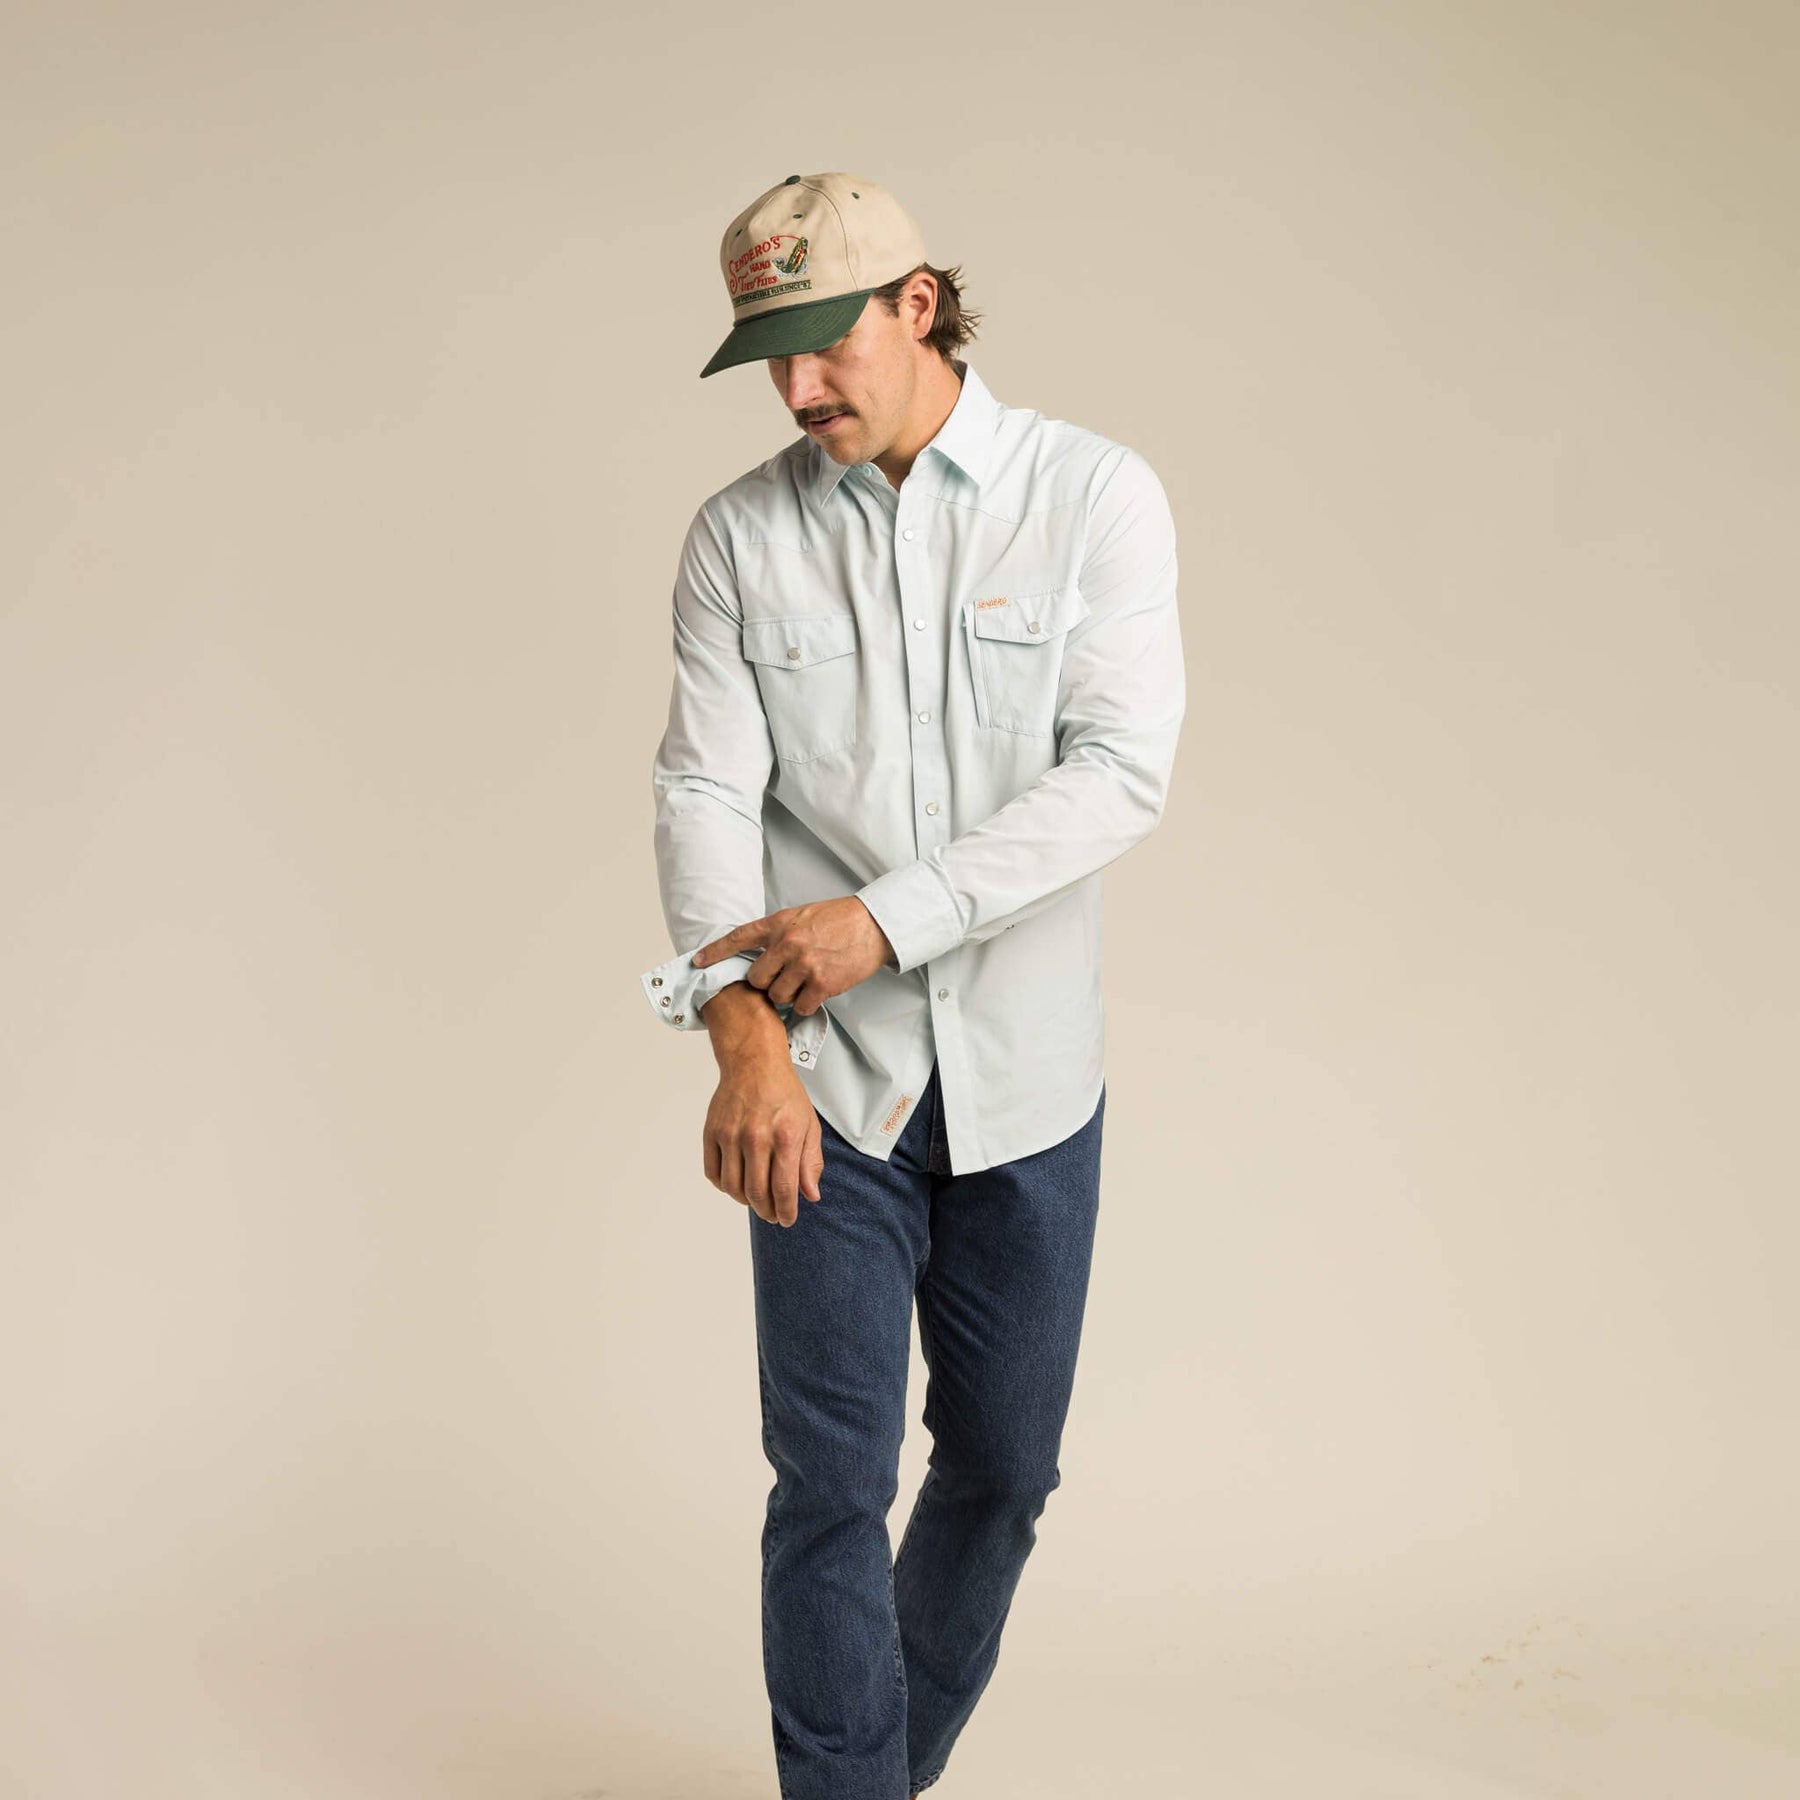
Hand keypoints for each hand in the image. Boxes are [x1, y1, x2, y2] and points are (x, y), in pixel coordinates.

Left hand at [692, 897, 894, 1013]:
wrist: (874, 925)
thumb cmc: (840, 919)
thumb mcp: (803, 915)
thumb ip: (780, 932)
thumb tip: (761, 952)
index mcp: (780, 924)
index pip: (738, 938)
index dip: (715, 952)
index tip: (697, 962)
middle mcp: (788, 944)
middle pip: (756, 979)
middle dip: (766, 983)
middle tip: (782, 977)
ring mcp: (804, 965)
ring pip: (777, 996)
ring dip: (787, 994)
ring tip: (804, 982)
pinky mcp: (822, 984)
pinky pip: (800, 1006)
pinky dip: (806, 1003)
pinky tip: (817, 991)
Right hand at [704, 1053, 824, 1226]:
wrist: (754, 1064)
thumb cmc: (784, 1094)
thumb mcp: (809, 1126)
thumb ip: (810, 1162)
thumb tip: (810, 1195)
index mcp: (784, 1137)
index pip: (784, 1189)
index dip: (785, 1211)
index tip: (786, 1220)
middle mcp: (755, 1138)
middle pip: (756, 1193)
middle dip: (766, 1211)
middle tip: (772, 1214)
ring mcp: (730, 1135)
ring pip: (733, 1187)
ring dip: (745, 1201)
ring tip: (755, 1199)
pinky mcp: (711, 1132)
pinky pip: (713, 1173)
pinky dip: (724, 1186)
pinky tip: (736, 1182)